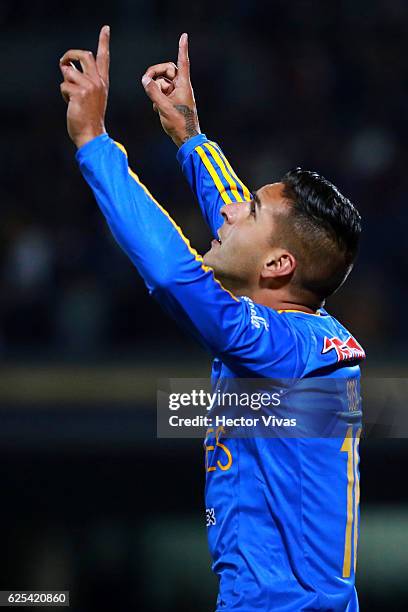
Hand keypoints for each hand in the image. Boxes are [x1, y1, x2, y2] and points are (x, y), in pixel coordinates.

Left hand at [59, 25, 109, 147]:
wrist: (92, 135)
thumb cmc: (88, 118)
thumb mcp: (89, 96)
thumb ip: (82, 80)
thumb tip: (67, 67)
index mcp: (102, 83)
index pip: (104, 58)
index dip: (104, 42)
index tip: (106, 29)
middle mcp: (98, 82)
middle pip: (84, 55)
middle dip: (70, 56)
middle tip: (64, 63)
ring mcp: (90, 87)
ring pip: (69, 73)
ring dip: (65, 84)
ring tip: (72, 99)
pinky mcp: (80, 93)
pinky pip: (64, 86)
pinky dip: (64, 96)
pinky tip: (72, 105)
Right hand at [141, 33, 200, 147]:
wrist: (186, 139)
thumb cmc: (179, 123)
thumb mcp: (163, 107)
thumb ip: (152, 91)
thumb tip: (144, 79)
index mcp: (183, 85)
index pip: (182, 62)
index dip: (182, 48)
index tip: (184, 36)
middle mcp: (181, 87)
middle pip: (167, 70)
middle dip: (156, 74)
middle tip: (145, 81)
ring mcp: (177, 94)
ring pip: (162, 83)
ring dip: (155, 90)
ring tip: (156, 104)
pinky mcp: (173, 102)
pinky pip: (161, 94)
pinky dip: (157, 99)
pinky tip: (158, 110)